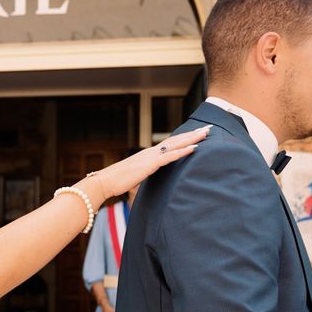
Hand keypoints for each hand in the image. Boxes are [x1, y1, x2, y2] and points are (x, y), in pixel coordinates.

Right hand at [94, 127, 210, 198]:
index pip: (169, 144)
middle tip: (208, 129)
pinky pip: (169, 157)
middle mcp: (150, 152)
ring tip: (205, 134)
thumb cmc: (116, 182)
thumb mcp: (134, 176)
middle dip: (192, 135)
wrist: (104, 182)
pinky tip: (194, 148)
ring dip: (191, 139)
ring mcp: (150, 157)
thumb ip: (144, 174)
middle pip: (175, 140)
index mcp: (147, 155)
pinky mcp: (149, 165)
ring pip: (175, 145)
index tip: (196, 134)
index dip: (183, 138)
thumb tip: (147, 178)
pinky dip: (183, 152)